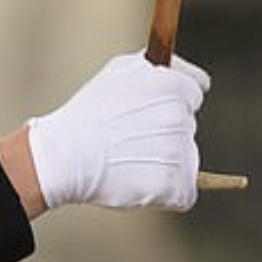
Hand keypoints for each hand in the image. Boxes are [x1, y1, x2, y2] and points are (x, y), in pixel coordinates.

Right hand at [26, 52, 210, 210]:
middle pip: (188, 128)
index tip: (155, 112)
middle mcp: (179, 116)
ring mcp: (177, 151)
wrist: (65, 156)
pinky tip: (140, 181)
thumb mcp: (122, 71)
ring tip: (133, 159)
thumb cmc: (88, 115)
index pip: (196, 92)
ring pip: (187, 161)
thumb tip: (180, 71)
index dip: (175, 102)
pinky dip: (167, 193)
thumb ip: (159, 68)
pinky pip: (184, 193)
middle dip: (167, 134)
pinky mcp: (172, 184)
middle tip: (132, 138)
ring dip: (167, 164)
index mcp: (172, 85)